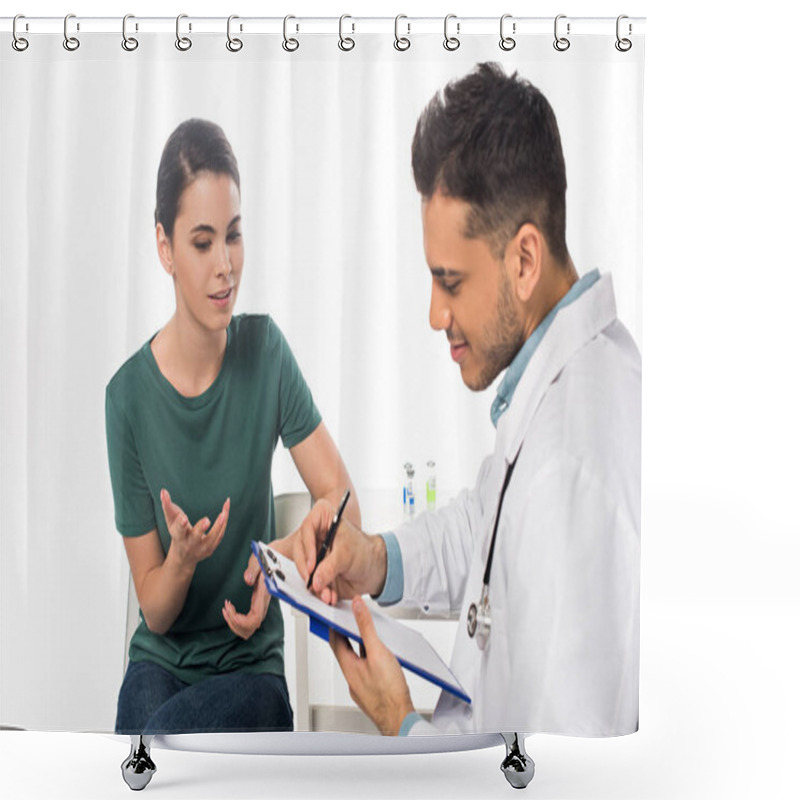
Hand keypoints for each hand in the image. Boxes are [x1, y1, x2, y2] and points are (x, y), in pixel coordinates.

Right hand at [161, 489, 227, 569]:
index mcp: (178, 537)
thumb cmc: (177, 534)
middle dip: (200, 529)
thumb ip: (167, 506)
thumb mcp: (170, 522)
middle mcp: (190, 544)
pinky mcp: (211, 548)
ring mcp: (202, 548)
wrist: (183, 559)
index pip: (179, 531)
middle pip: (195, 537)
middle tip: (207, 520)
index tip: (184, 518)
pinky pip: (219, 535)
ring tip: (224, 512)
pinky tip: (225, 510)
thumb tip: (163, 491)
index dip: (181, 524)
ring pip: (212, 537)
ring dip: (219, 525)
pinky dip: (223, 523)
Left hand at [222, 553, 270, 639]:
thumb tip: (247, 580)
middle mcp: (263, 604)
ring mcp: (260, 606)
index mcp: (264, 595)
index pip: (255, 619)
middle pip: (250, 628)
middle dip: (234, 623)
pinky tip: (229, 609)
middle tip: (226, 607)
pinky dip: (236, 620)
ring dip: (234, 624)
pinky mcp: (256, 605)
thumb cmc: (267, 557)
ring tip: (226, 609)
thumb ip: (253, 569)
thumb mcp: (259, 559)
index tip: (230, 609)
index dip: (241, 621)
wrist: (276, 556)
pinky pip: (247, 622)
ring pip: (248, 628)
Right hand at [271, 499, 385, 604]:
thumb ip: (330, 566)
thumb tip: (316, 579)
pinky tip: (329, 596)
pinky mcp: (315, 571)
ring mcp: (314, 555)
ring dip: (313, 584)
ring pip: (303, 568)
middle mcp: (315, 538)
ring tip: (326, 594)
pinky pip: (310, 582)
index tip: (311, 564)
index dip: (307, 546)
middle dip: (306, 569)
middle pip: (299, 550)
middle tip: (312, 581)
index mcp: (323, 522)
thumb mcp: (346, 554)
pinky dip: (318, 592)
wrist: (373, 570)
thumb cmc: (364, 551)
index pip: (308, 527)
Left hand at [330, 596, 414, 735]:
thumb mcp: (377, 651)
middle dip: (346, 634)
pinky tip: (380, 658)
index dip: (334, 624)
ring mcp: (361, 687)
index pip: (335, 641)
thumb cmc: (389, 692)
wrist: (400, 719)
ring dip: (359, 647)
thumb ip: (366, 627)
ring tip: (367, 635)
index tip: (335, 613)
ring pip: (356, 661)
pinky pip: (365, 671)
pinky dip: (369, 659)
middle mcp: (352, 678)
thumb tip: (356, 608)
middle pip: (344, 651)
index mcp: (348, 668)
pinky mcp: (371, 692)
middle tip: (349, 620)